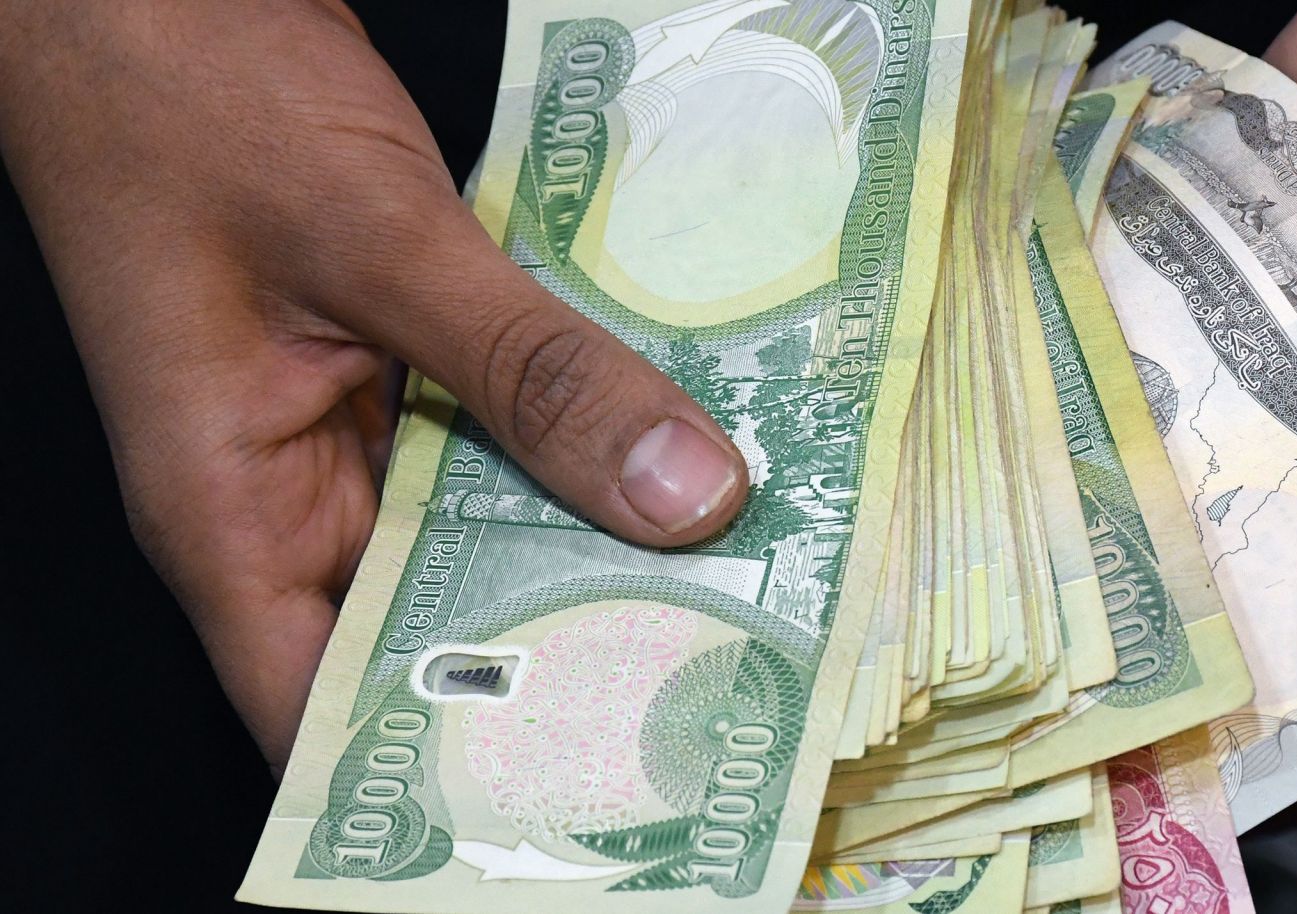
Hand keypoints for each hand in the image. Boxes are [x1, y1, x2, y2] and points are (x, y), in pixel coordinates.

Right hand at [0, 0, 747, 772]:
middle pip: (429, 629)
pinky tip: (675, 457)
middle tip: (716, 675)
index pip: (327, 714)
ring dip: (588, 543)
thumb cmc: (186, 91)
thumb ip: (531, 369)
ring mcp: (338, 430)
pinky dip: (571, 445)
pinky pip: (491, 437)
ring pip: (476, 532)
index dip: (452, 766)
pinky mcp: (389, 366)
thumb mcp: (381, 241)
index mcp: (227, 514)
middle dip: (565, 653)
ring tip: (731, 582)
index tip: (591, 789)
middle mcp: (284, 496)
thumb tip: (684, 493)